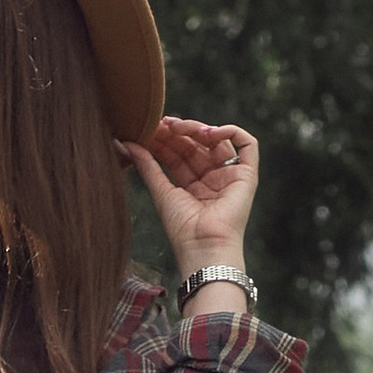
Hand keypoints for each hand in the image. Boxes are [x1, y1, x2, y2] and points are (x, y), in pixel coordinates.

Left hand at [117, 115, 258, 275]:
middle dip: (179, 131)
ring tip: (179, 127)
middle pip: (197, 144)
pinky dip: (232, 131)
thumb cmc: (183, 230)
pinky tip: (209, 132)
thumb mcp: (161, 192)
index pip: (180, 153)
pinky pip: (247, 145)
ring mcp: (230, 176)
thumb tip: (125, 142)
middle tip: (162, 124)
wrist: (203, 247)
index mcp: (194, 185)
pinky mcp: (247, 176)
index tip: (150, 129)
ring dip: (198, 128)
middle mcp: (213, 179)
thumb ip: (146, 165)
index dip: (166, 139)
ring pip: (218, 140)